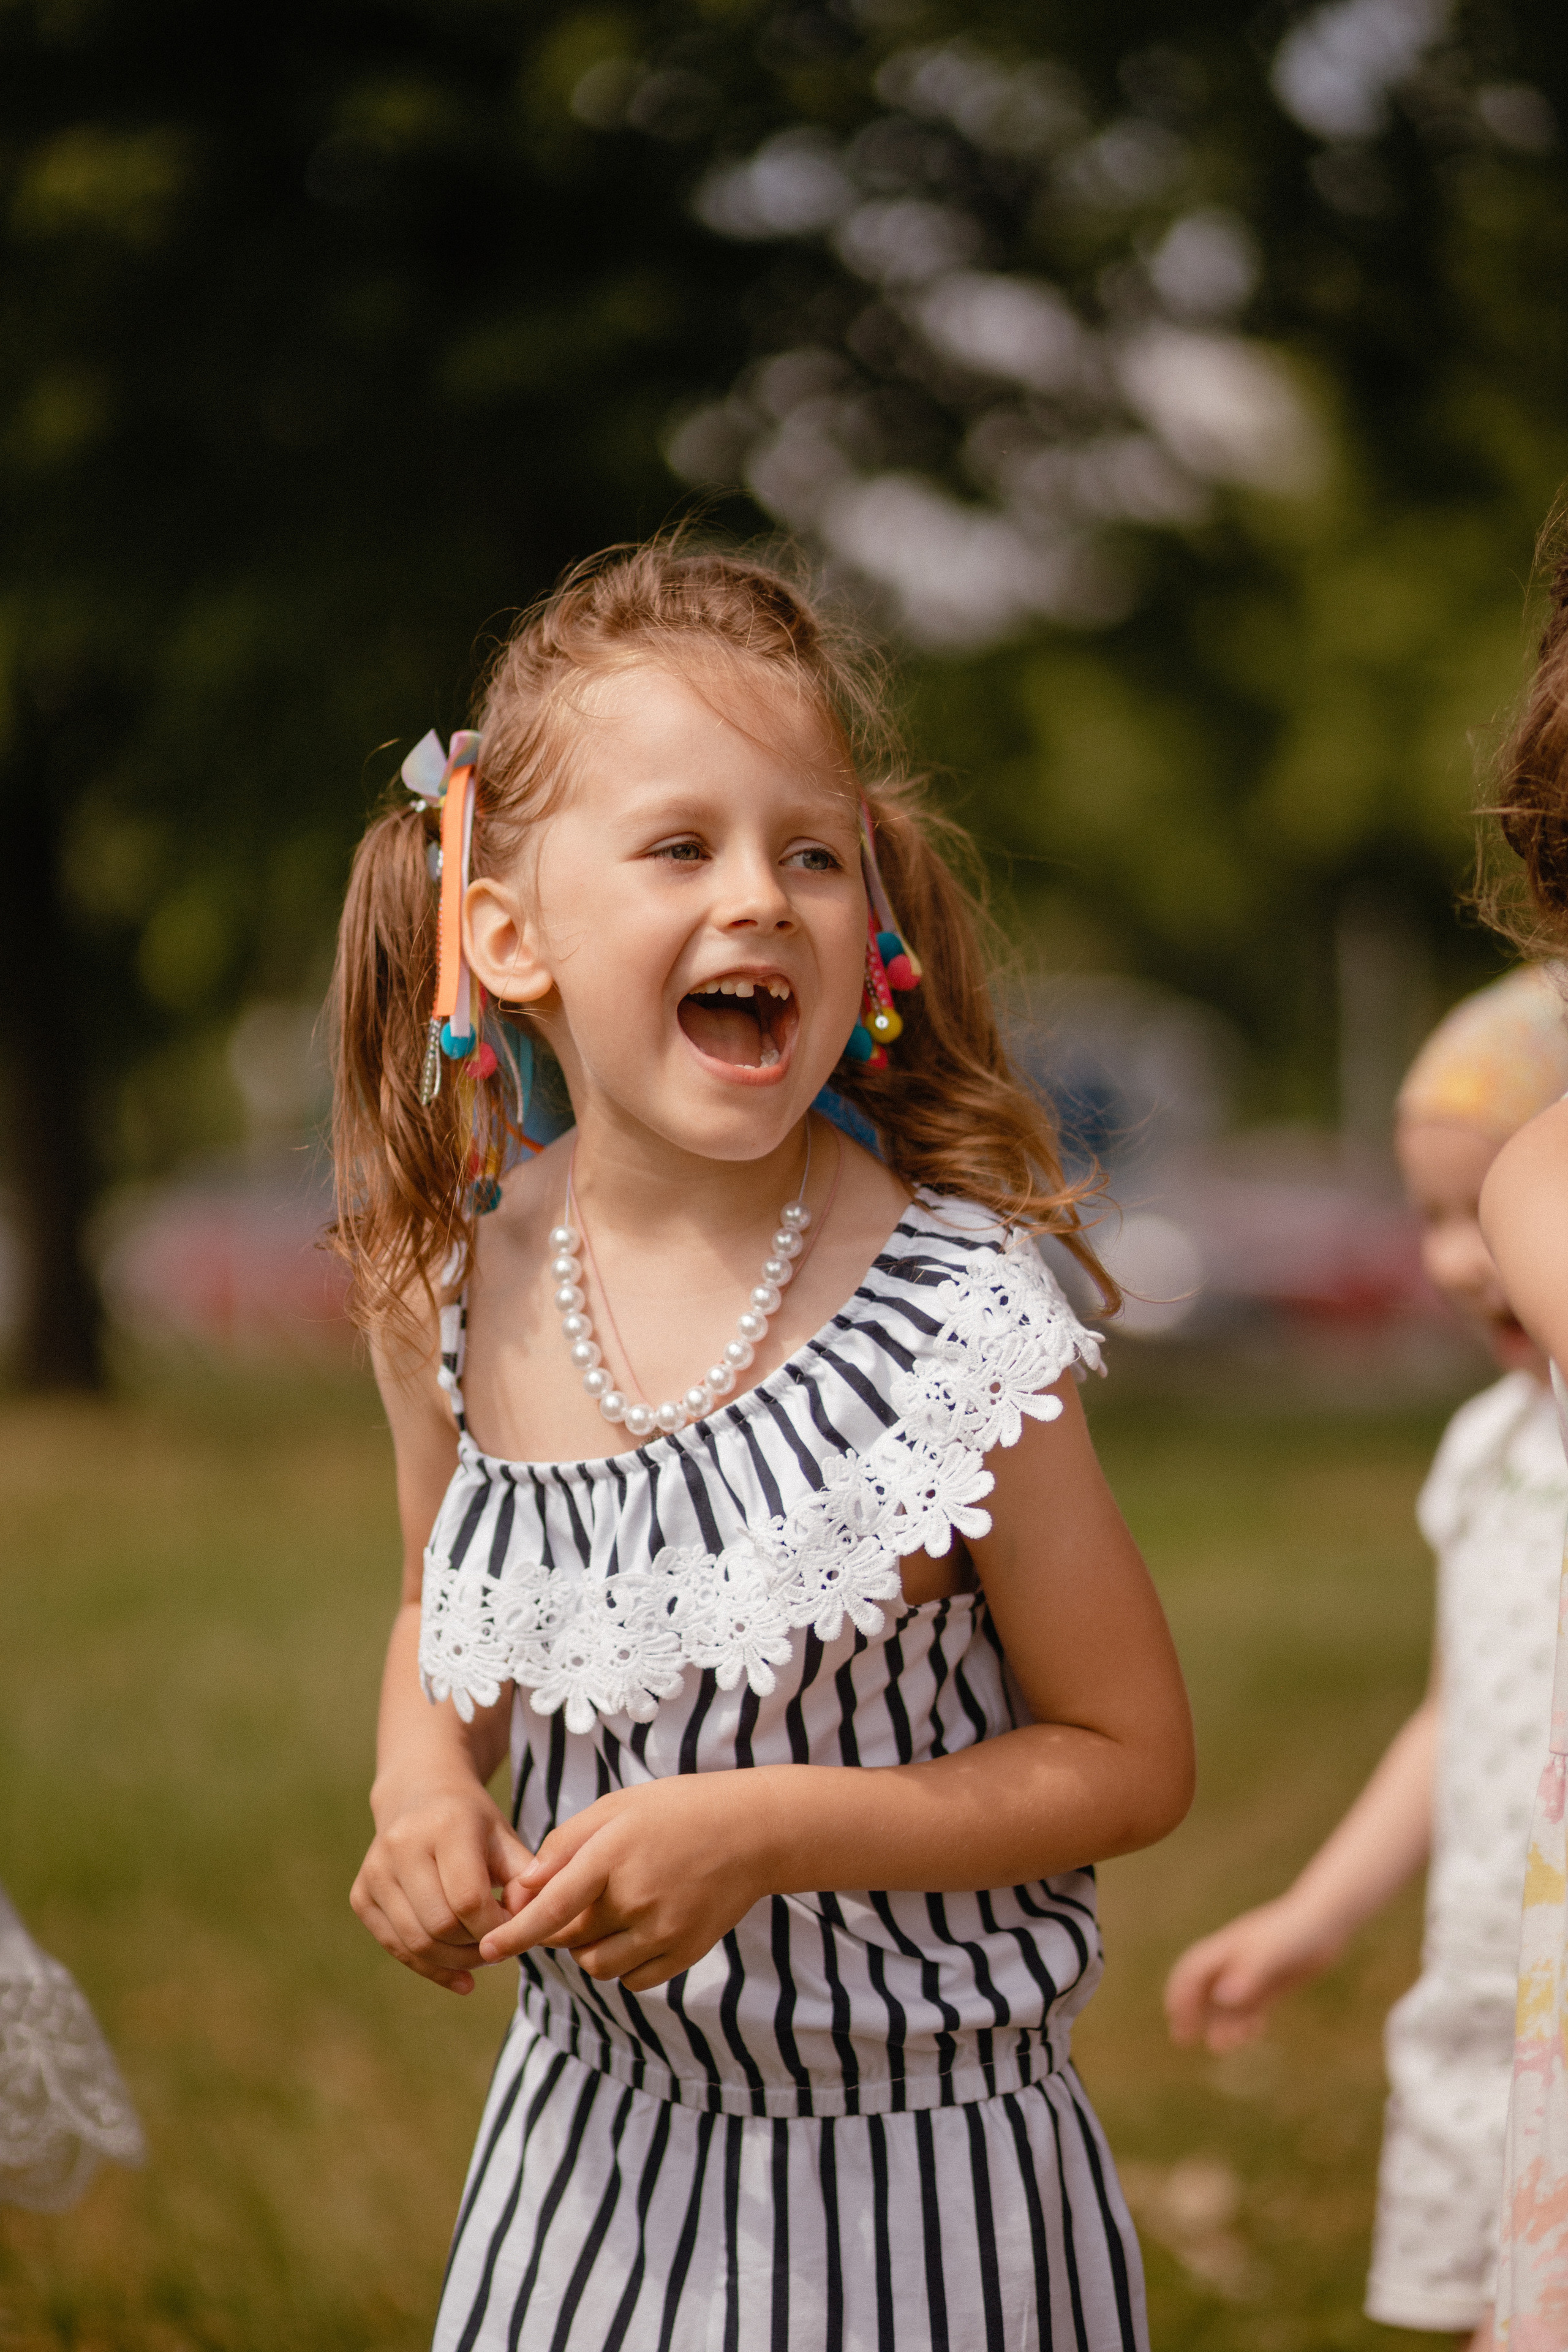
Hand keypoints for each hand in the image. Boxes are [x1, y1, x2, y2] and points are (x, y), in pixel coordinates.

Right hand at [351, 1776, 533, 1994]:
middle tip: (500, 1946)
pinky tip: (459, 1975)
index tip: (517, 1928)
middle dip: (477, 1947)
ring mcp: (375, 1871)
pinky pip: (395, 1947)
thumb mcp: (506, 1838)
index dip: (497, 1927)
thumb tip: (535, 1923)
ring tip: (481, 1956)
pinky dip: (429, 1968)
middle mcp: (401, 1846)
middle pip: (441, 1926)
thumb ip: (526, 1880)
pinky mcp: (361, 1895)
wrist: (420, 1795)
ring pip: (416, 1943)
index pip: (469, 1900)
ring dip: (455, 1962)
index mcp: (445, 1826)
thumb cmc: (473, 1822)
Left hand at [477, 1775, 775, 1992]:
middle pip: (571, 1938)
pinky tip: (635, 1930)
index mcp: (613, 1856)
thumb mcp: (618, 1808)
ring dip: (589, 1948)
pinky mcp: (684, 1953)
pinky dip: (623, 1964)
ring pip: (598, 1965)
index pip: (552, 1907)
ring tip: (609, 1912)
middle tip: (575, 1900)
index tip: (488, 1948)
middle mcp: (636, 1899)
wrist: (753, 1832)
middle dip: (559, 1928)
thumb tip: (525, 1885)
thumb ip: (566, 1844)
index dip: (515, 1932)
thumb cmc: (677, 1811)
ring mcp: (663, 1931)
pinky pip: (633, 1979)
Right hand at [1164, 1896, 1346, 2052]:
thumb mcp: (1273, 1952)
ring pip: (1229, 2001)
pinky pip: (1254, 2003)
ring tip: (1219, 2047)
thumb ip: (1248, 1973)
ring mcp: (1256, 1970)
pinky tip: (1252, 2033)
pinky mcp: (1275, 1979)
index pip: (1193, 1970)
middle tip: (1182, 2039)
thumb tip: (1221, 1998)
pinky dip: (1247, 2020)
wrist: (1328, 1920)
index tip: (1173, 2017)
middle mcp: (1237, 1960)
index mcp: (1229, 1948)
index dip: (1180, 1993)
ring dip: (1220, 2023)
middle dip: (1191, 2011)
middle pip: (1204, 1987)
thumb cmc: (1297, 1932)